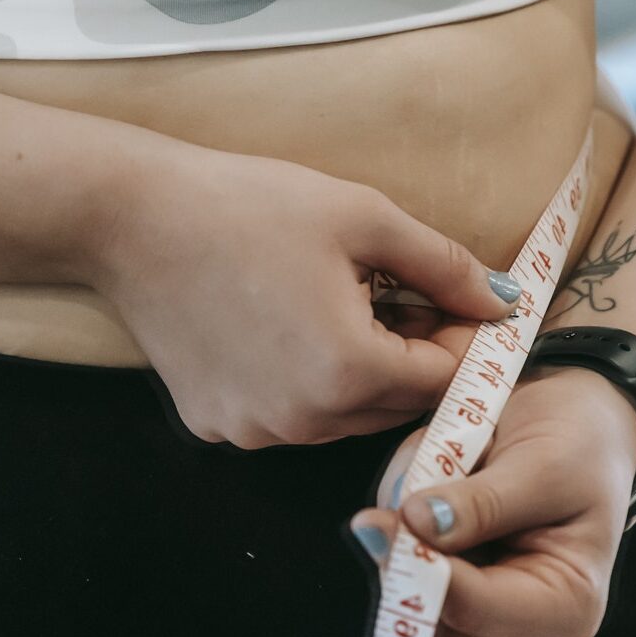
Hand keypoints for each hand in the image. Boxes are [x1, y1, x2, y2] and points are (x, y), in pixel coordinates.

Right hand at [90, 144, 520, 448]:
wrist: (132, 220)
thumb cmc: (248, 206)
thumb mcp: (363, 218)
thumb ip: (444, 266)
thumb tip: (503, 303)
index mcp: (348, 371)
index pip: (443, 380)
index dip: (460, 339)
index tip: (453, 300)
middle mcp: (303, 419)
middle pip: (394, 406)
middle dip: (410, 357)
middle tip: (394, 295)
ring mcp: (253, 430)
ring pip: (340, 417)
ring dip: (356, 374)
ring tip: (334, 305)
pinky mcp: (215, 425)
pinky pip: (284, 416)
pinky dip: (298, 383)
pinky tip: (277, 327)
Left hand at [350, 361, 635, 636]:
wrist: (578, 421)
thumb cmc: (579, 444)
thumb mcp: (542, 466)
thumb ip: (481, 503)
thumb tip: (416, 524)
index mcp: (567, 607)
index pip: (475, 610)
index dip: (420, 570)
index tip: (372, 524)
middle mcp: (524, 626)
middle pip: (434, 621)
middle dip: (403, 559)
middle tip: (379, 509)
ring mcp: (484, 612)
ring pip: (408, 596)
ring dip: (400, 539)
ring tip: (429, 479)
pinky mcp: (454, 586)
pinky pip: (403, 569)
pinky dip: (401, 529)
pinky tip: (427, 486)